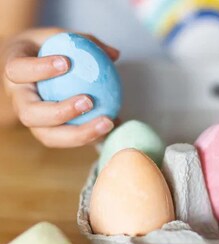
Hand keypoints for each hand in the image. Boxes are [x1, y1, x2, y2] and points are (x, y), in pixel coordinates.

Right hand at [1, 28, 119, 147]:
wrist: (36, 71)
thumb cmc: (49, 51)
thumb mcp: (61, 38)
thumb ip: (85, 42)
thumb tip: (114, 54)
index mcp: (16, 73)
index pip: (18, 71)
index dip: (39, 69)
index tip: (66, 62)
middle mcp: (19, 101)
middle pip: (30, 115)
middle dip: (60, 112)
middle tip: (89, 102)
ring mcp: (34, 122)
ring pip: (48, 136)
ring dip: (79, 133)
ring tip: (107, 122)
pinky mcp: (50, 133)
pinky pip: (69, 140)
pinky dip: (92, 138)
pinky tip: (114, 127)